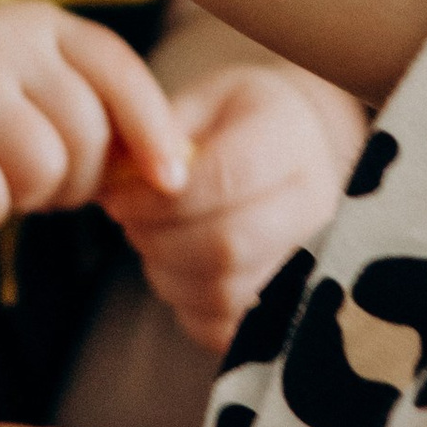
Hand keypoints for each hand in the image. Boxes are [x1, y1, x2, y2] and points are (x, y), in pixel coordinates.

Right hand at [0, 7, 189, 231]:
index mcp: (41, 24)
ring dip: (23, 197)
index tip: (171, 181)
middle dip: (73, 181)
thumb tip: (170, 171)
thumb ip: (85, 108)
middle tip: (32, 180)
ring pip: (42, 171)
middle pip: (86, 136)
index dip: (155, 131)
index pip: (120, 74)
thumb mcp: (23, 79)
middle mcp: (5, 40)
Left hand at [106, 64, 362, 353]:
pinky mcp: (287, 299)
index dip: (158, 199)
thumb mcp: (201, 100)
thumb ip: (162, 136)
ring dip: (167, 273)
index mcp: (290, 140)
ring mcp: (306, 256)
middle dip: (158, 239)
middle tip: (128, 221)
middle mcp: (310, 203)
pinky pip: (228, 326)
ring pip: (224, 292)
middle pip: (227, 244)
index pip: (225, 180)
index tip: (117, 197)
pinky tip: (177, 270)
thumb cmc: (239, 117)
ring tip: (152, 240)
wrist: (298, 143)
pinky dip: (188, 306)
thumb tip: (120, 181)